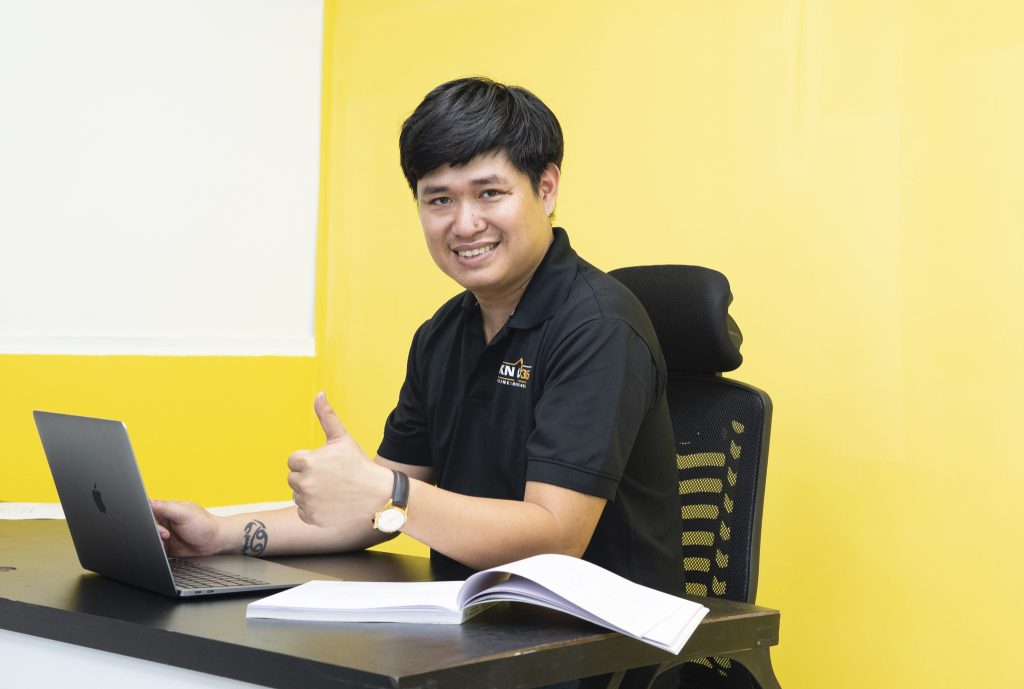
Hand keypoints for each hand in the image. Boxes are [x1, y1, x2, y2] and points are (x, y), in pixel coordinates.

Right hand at [150, 499, 224, 556]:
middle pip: (148, 526)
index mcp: (167, 509)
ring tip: (167, 541)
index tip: (155, 523)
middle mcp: (164, 520)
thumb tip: (150, 502)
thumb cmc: (205, 524)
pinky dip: (158, 549)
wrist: (215, 541)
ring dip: (156, 541)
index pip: (149, 510)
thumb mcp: (185, 513)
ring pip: (150, 538)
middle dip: (154, 531)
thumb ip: (166, 507)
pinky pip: (156, 548)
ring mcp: (165, 533)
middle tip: (166, 534)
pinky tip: (167, 547)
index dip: (148, 518)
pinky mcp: (166, 545)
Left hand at [287, 392, 391, 527]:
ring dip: (310, 493)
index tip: (328, 465)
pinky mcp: (311, 518)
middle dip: (309, 477)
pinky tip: (331, 503)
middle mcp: (303, 483)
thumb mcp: (342, 439)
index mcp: (307, 461)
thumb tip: (319, 393)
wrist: (377, 494)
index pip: (294, 461)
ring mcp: (307, 502)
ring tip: (332, 491)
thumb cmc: (358, 464)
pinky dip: (314, 509)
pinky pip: (303, 511)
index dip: (311, 461)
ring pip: (298, 495)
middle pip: (293, 478)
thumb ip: (326, 416)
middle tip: (332, 478)